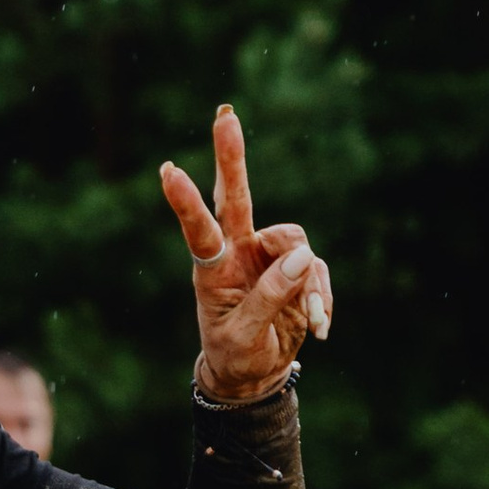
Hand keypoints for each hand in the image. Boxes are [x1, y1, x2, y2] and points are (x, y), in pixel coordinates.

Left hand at [159, 106, 331, 402]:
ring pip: (295, 241)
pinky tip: (319, 328)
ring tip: (307, 318)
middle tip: (224, 114)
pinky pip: (316, 271)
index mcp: (212, 268)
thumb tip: (301, 256)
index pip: (199, 229)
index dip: (185, 202)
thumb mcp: (245, 336)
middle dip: (231, 157)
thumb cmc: (236, 354)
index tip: (167, 170)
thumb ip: (270, 297)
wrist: (254, 373)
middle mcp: (239, 252)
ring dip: (306, 279)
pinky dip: (321, 299)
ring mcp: (269, 257)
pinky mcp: (298, 268)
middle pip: (236, 197)